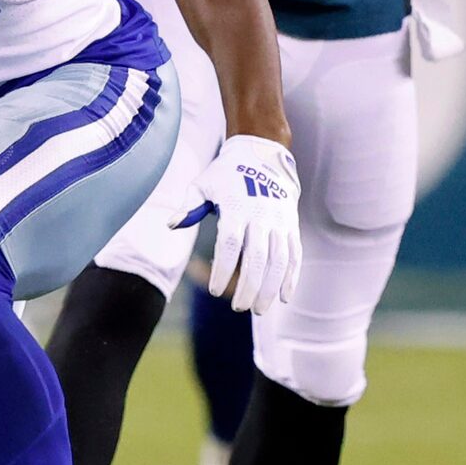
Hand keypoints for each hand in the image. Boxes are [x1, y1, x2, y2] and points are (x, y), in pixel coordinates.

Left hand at [178, 134, 301, 315]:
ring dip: (272, 287)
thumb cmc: (225, 174)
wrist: (262, 155)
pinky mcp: (291, 226)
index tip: (215, 291)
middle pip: (258, 258)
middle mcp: (261, 216)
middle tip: (238, 308)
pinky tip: (285, 296)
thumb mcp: (203, 183)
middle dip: (249, 286)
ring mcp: (280, 222)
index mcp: (237, 208)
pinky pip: (294, 254)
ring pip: (279, 260)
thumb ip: (188, 205)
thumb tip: (171, 224)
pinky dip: (292, 276)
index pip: (231, 244)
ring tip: (260, 309)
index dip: (224, 269)